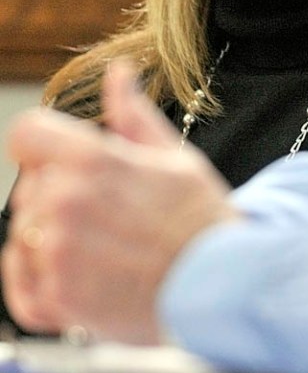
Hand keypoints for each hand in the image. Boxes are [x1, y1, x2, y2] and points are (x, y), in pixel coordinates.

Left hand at [2, 60, 237, 342]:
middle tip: (105, 211)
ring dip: (49, 240)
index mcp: (93, 160)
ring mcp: (58, 255)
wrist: (222, 284)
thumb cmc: (199, 219)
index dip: (42, 141)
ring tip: (99, 246)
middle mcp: (67, 204)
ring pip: (23, 236)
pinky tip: (72, 274)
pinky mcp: (58, 300)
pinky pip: (19, 287)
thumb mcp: (172, 155)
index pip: (26, 133)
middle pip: (28, 187)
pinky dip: (36, 282)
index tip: (60, 157)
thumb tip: (119, 72)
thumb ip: (133, 114)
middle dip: (57, 194)